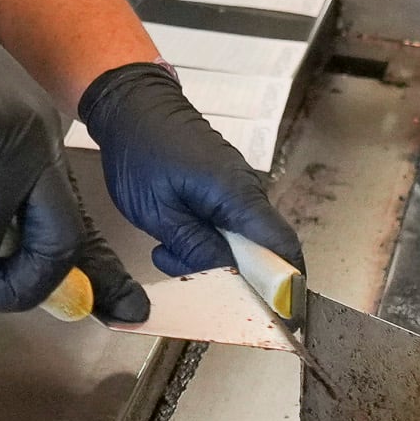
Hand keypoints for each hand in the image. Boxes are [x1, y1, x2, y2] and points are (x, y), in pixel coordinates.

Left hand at [74, 61, 305, 280]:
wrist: (132, 104)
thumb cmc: (140, 151)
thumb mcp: (158, 211)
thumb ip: (195, 247)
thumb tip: (228, 277)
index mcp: (237, 195)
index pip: (282, 247)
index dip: (287, 285)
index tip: (282, 316)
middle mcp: (247, 191)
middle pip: (265, 251)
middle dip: (235, 277)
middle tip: (188, 275)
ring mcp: (238, 188)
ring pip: (243, 242)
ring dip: (212, 258)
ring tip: (167, 250)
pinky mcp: (225, 188)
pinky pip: (230, 226)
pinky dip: (207, 241)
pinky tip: (173, 238)